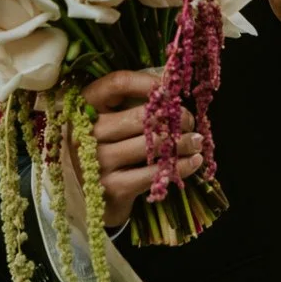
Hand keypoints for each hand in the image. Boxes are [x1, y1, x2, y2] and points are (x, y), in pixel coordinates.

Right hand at [80, 70, 201, 228]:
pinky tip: (194, 160)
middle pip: (141, 115)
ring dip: (184, 141)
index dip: (149, 82)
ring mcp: (98, 161)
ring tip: (197, 140)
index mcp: (83, 107)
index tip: (171, 89)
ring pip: (152, 144)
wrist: (88, 199)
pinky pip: (155, 172)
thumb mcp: (108, 121)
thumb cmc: (106, 150)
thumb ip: (131, 102)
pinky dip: (182, 165)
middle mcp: (85, 133)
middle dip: (175, 116)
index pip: (118, 83)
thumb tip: (170, 84)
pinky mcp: (112, 188)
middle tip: (190, 121)